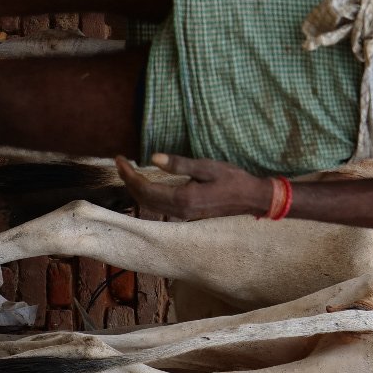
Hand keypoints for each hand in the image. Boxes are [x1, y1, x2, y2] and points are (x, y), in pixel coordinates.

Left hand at [115, 153, 271, 219]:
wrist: (252, 198)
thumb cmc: (233, 180)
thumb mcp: (207, 167)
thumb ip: (180, 164)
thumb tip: (154, 157)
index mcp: (183, 198)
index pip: (144, 188)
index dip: (128, 174)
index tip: (120, 159)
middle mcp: (179, 210)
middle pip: (143, 198)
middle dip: (128, 180)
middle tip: (121, 163)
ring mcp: (182, 215)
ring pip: (149, 204)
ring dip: (136, 188)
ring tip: (129, 172)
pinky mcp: (186, 214)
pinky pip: (159, 206)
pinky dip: (147, 194)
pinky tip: (147, 184)